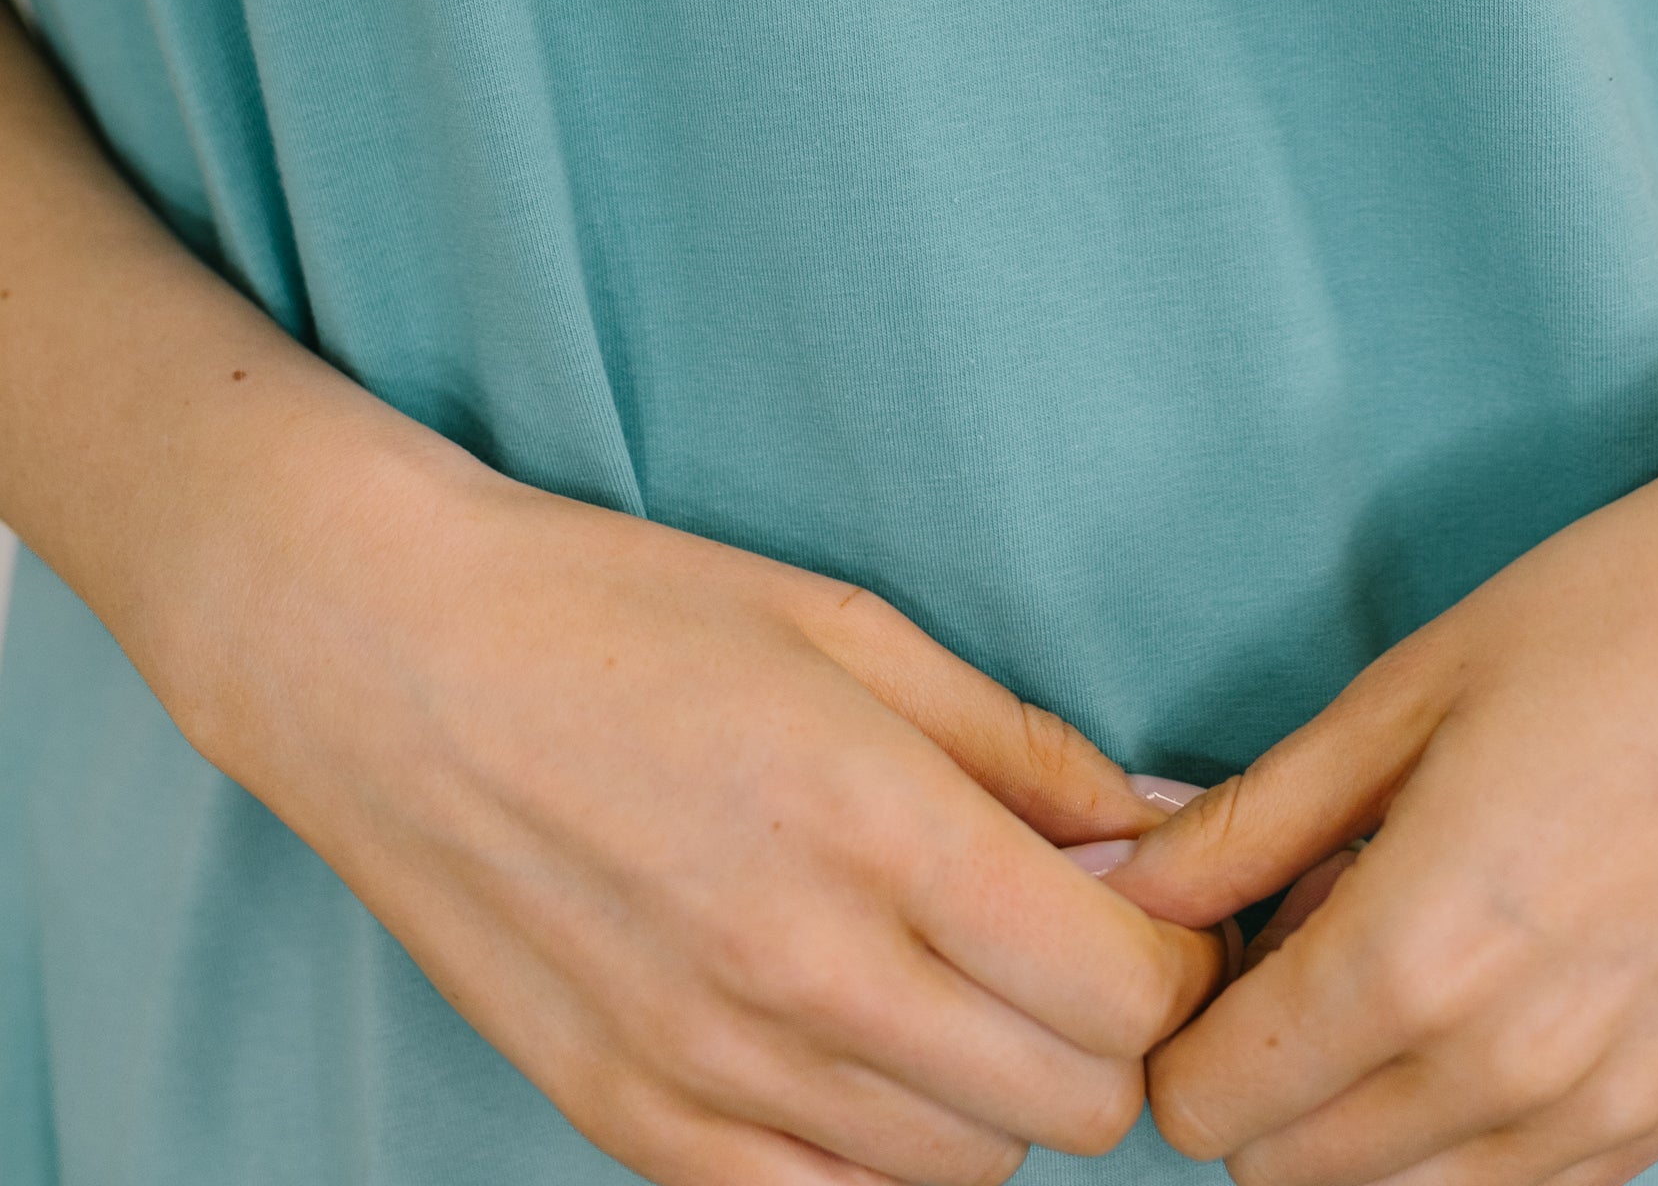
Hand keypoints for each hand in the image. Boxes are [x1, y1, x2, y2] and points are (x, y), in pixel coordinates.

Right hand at [192, 420, 1224, 1185]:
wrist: (394, 663)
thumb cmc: (627, 614)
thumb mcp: (852, 625)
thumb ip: (1023, 749)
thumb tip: (1169, 831)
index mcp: (877, 826)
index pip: (1126, 989)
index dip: (1178, 955)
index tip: (1156, 905)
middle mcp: (806, 973)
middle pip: (1074, 1103)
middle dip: (1108, 1030)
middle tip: (1065, 942)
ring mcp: (713, 1070)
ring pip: (962, 1171)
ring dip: (994, 1090)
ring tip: (947, 979)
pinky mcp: (632, 1127)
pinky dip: (876, 1156)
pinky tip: (853, 1051)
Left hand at [1102, 356, 1657, 1185]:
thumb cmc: (1626, 613)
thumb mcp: (1407, 688)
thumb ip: (1249, 820)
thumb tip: (1117, 886)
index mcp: (1421, 958)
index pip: (1213, 1106)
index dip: (1183, 1026)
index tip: (1213, 932)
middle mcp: (1515, 1071)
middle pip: (1294, 1170)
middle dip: (1262, 1069)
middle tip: (1298, 923)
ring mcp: (1618, 1106)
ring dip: (1365, 1107)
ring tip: (1402, 935)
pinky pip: (1531, 1182)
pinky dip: (1474, 1119)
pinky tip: (1499, 975)